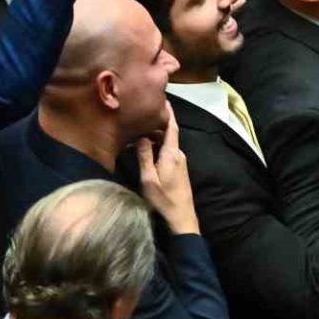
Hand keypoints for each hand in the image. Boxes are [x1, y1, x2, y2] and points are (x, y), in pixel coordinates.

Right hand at [134, 104, 199, 234]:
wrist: (181, 217)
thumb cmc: (163, 199)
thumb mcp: (148, 178)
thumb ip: (145, 156)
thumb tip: (142, 137)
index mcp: (172, 153)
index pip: (172, 127)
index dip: (168, 113)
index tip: (163, 101)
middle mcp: (179, 155)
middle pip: (167, 134)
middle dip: (154, 126)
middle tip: (137, 119)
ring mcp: (180, 163)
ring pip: (166, 144)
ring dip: (153, 138)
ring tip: (136, 133)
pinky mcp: (179, 170)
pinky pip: (167, 153)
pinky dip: (157, 148)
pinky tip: (145, 150)